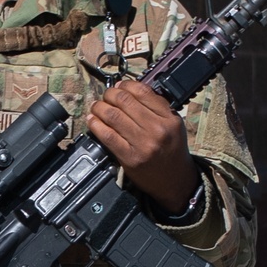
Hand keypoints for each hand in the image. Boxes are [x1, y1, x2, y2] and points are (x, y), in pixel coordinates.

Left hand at [86, 79, 198, 213]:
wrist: (174, 181)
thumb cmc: (171, 151)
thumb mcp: (173, 125)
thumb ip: (156, 107)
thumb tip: (127, 89)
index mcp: (169, 119)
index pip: (143, 92)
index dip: (125, 85)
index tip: (119, 86)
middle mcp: (157, 130)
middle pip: (125, 101)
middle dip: (109, 94)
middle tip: (105, 96)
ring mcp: (143, 145)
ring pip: (114, 116)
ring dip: (99, 108)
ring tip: (96, 107)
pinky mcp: (130, 158)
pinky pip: (108, 136)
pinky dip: (96, 125)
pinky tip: (92, 120)